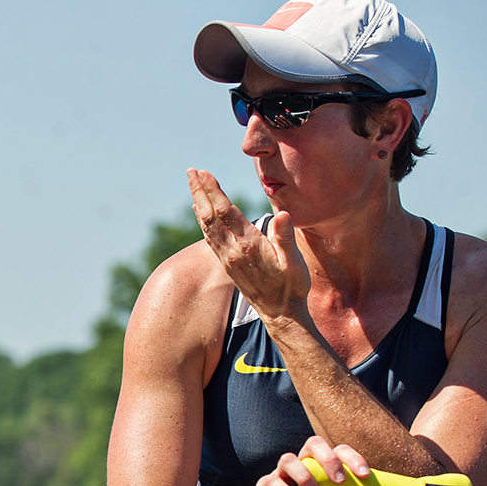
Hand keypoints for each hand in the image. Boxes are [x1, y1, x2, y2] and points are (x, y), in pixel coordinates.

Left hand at [188, 168, 310, 319]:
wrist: (281, 315)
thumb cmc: (292, 287)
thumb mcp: (295, 263)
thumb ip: (286, 239)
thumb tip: (282, 215)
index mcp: (248, 245)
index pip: (225, 212)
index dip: (213, 190)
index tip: (203, 172)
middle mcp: (232, 251)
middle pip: (209, 215)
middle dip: (199, 191)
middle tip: (191, 171)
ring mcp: (227, 258)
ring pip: (206, 226)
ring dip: (198, 203)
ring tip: (193, 185)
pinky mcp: (227, 264)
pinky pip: (209, 238)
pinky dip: (202, 221)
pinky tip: (199, 211)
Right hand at [255, 436, 371, 485]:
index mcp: (323, 467)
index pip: (340, 451)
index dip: (353, 458)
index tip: (363, 475)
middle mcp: (303, 464)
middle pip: (314, 443)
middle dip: (328, 459)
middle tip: (339, 481)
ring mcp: (283, 473)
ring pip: (289, 460)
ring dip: (305, 476)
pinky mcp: (266, 485)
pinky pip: (272, 481)